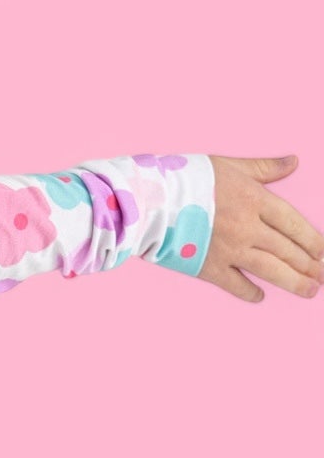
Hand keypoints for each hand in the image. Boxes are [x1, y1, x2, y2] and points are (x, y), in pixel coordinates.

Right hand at [200, 155, 321, 303]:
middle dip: (310, 265)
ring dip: (293, 282)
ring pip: (270, 270)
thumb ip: (264, 168)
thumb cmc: (187, 178)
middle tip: (323, 276)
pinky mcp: (209, 267)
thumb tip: (293, 162)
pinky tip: (260, 296)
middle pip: (287, 250)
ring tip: (311, 290)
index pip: (294, 223)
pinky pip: (236, 284)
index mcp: (255, 200)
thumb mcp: (230, 165)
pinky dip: (250, 292)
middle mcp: (247, 228)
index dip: (313, 239)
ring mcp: (229, 250)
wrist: (150, 201)